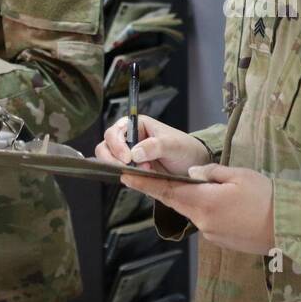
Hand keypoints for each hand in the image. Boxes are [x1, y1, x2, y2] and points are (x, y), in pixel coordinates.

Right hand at [95, 115, 211, 175]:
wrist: (194, 164)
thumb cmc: (185, 148)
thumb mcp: (173, 144)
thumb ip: (155, 146)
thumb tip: (135, 153)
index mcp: (136, 125)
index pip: (114, 132)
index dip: (117, 145)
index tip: (128, 158)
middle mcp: (129, 138)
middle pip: (105, 146)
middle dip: (114, 159)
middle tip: (129, 167)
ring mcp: (128, 154)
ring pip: (109, 161)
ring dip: (120, 168)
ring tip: (143, 171)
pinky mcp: (132, 169)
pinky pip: (120, 173)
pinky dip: (127, 176)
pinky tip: (143, 176)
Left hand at [122, 164, 275, 254]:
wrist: (289, 227)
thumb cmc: (267, 197)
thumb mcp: (239, 175)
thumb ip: (211, 173)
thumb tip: (192, 173)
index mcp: (204, 202)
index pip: (166, 191)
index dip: (144, 183)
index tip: (125, 176)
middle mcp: (202, 222)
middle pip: (178, 202)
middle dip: (165, 189)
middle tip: (147, 176)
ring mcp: (211, 234)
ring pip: (195, 212)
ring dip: (196, 200)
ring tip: (217, 190)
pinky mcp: (221, 241)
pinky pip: (208, 222)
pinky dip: (210, 211)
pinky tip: (229, 206)